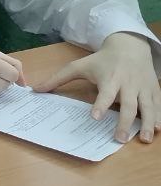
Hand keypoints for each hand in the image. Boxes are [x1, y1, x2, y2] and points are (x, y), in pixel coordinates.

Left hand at [35, 32, 160, 143]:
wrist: (130, 46)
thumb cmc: (102, 60)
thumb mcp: (79, 65)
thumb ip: (58, 78)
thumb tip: (36, 89)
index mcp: (109, 78)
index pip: (105, 93)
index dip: (100, 105)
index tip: (94, 117)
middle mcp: (127, 83)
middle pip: (128, 104)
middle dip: (124, 121)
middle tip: (119, 138)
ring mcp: (142, 87)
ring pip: (147, 106)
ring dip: (146, 123)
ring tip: (144, 139)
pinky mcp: (153, 90)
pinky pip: (158, 105)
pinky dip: (159, 117)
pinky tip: (158, 130)